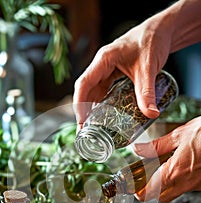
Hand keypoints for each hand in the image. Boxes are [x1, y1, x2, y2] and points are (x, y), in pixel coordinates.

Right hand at [73, 0, 200, 129]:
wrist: (161, 31)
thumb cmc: (152, 41)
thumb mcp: (148, 68)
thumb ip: (147, 92)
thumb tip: (151, 114)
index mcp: (103, 60)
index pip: (84, 84)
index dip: (80, 104)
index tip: (81, 121)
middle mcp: (102, 66)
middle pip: (86, 91)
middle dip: (84, 112)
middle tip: (86, 132)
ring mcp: (107, 71)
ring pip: (95, 93)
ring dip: (92, 110)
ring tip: (93, 130)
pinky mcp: (115, 76)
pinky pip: (105, 92)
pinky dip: (103, 106)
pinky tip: (105, 118)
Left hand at [133, 116, 200, 202]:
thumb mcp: (181, 134)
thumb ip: (157, 146)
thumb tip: (138, 149)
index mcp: (175, 172)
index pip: (149, 193)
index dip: (137, 192)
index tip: (131, 185)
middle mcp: (186, 183)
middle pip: (160, 197)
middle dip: (149, 191)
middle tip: (143, 178)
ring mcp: (197, 185)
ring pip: (175, 192)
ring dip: (164, 185)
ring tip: (160, 169)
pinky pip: (188, 186)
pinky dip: (179, 180)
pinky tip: (180, 165)